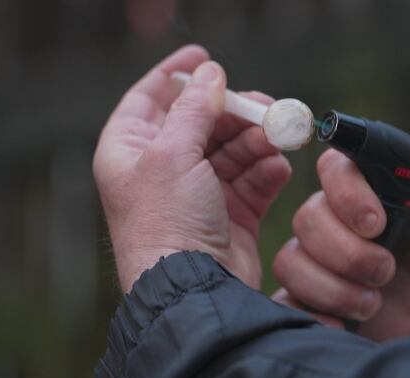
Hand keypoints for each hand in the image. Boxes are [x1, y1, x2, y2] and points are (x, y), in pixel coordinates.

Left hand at [94, 46, 290, 291]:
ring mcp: (199, 194)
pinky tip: (278, 164)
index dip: (176, 75)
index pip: (150, 99)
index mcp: (131, 152)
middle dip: (234, 112)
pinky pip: (253, 180)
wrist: (192, 288)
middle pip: (202, 123)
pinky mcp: (231, 216)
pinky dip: (267, 169)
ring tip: (277, 135)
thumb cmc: (166, 224)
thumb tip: (211, 74)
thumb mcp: (173, 154)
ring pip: (233, 150)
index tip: (204, 56)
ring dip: (257, 140)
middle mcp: (162, 171)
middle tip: (263, 104)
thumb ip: (195, 109)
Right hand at [273, 138, 409, 341]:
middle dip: (346, 251)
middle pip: (307, 217)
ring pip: (292, 260)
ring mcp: (325, 260)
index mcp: (374, 187)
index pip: (334, 168)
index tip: (377, 223)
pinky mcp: (318, 299)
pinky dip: (311, 312)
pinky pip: (288, 300)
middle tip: (388, 270)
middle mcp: (341, 219)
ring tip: (374, 302)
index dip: (346, 193)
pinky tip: (343, 325)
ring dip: (332, 286)